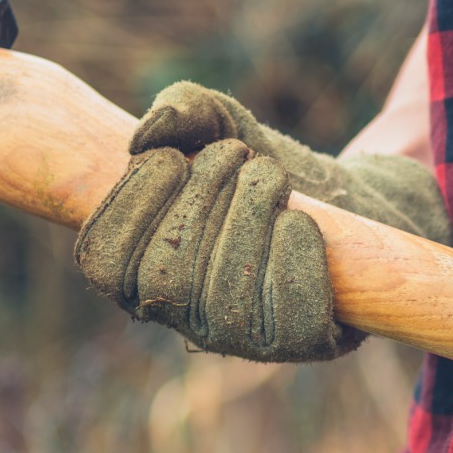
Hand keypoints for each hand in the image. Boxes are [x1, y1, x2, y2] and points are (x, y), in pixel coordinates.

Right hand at [75, 82, 450, 361]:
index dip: (132, 207)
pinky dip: (294, 255)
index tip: (172, 157)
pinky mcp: (302, 342)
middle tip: (238, 156)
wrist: (347, 197)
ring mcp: (242, 339)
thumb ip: (181, 109)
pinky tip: (298, 221)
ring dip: (251, 216)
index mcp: (140, 273)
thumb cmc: (260, 165)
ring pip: (227, 300)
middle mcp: (184, 316)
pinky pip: (290, 317)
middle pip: (168, 278)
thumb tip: (147, 136)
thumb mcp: (219, 121)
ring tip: (271, 176)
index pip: (105, 263)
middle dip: (203, 200)